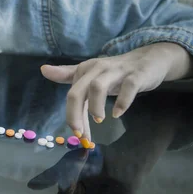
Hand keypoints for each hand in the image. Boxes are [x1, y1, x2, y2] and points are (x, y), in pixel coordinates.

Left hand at [40, 43, 192, 138]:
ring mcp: (117, 71)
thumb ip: (67, 74)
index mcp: (85, 70)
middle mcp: (98, 69)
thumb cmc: (116, 72)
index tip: (76, 134)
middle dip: (75, 114)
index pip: (72, 94)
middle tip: (80, 132)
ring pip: (98, 86)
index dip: (71, 115)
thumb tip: (43, 70)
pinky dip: (122, 102)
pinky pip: (128, 87)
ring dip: (95, 107)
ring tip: (99, 120)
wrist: (149, 59)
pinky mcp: (136, 75)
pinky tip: (118, 113)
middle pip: (78, 90)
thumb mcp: (90, 74)